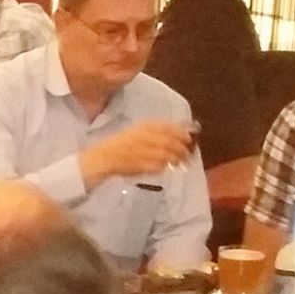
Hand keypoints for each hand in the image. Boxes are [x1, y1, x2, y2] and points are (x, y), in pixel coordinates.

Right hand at [80, 120, 195, 183]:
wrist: (105, 156)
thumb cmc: (121, 143)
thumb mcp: (138, 130)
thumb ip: (156, 131)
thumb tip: (177, 132)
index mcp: (146, 126)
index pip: (170, 127)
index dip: (182, 133)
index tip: (189, 139)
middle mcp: (147, 136)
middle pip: (172, 141)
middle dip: (183, 148)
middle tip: (188, 153)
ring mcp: (146, 151)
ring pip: (169, 154)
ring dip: (177, 158)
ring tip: (182, 162)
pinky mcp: (144, 164)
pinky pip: (160, 165)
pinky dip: (166, 166)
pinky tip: (167, 167)